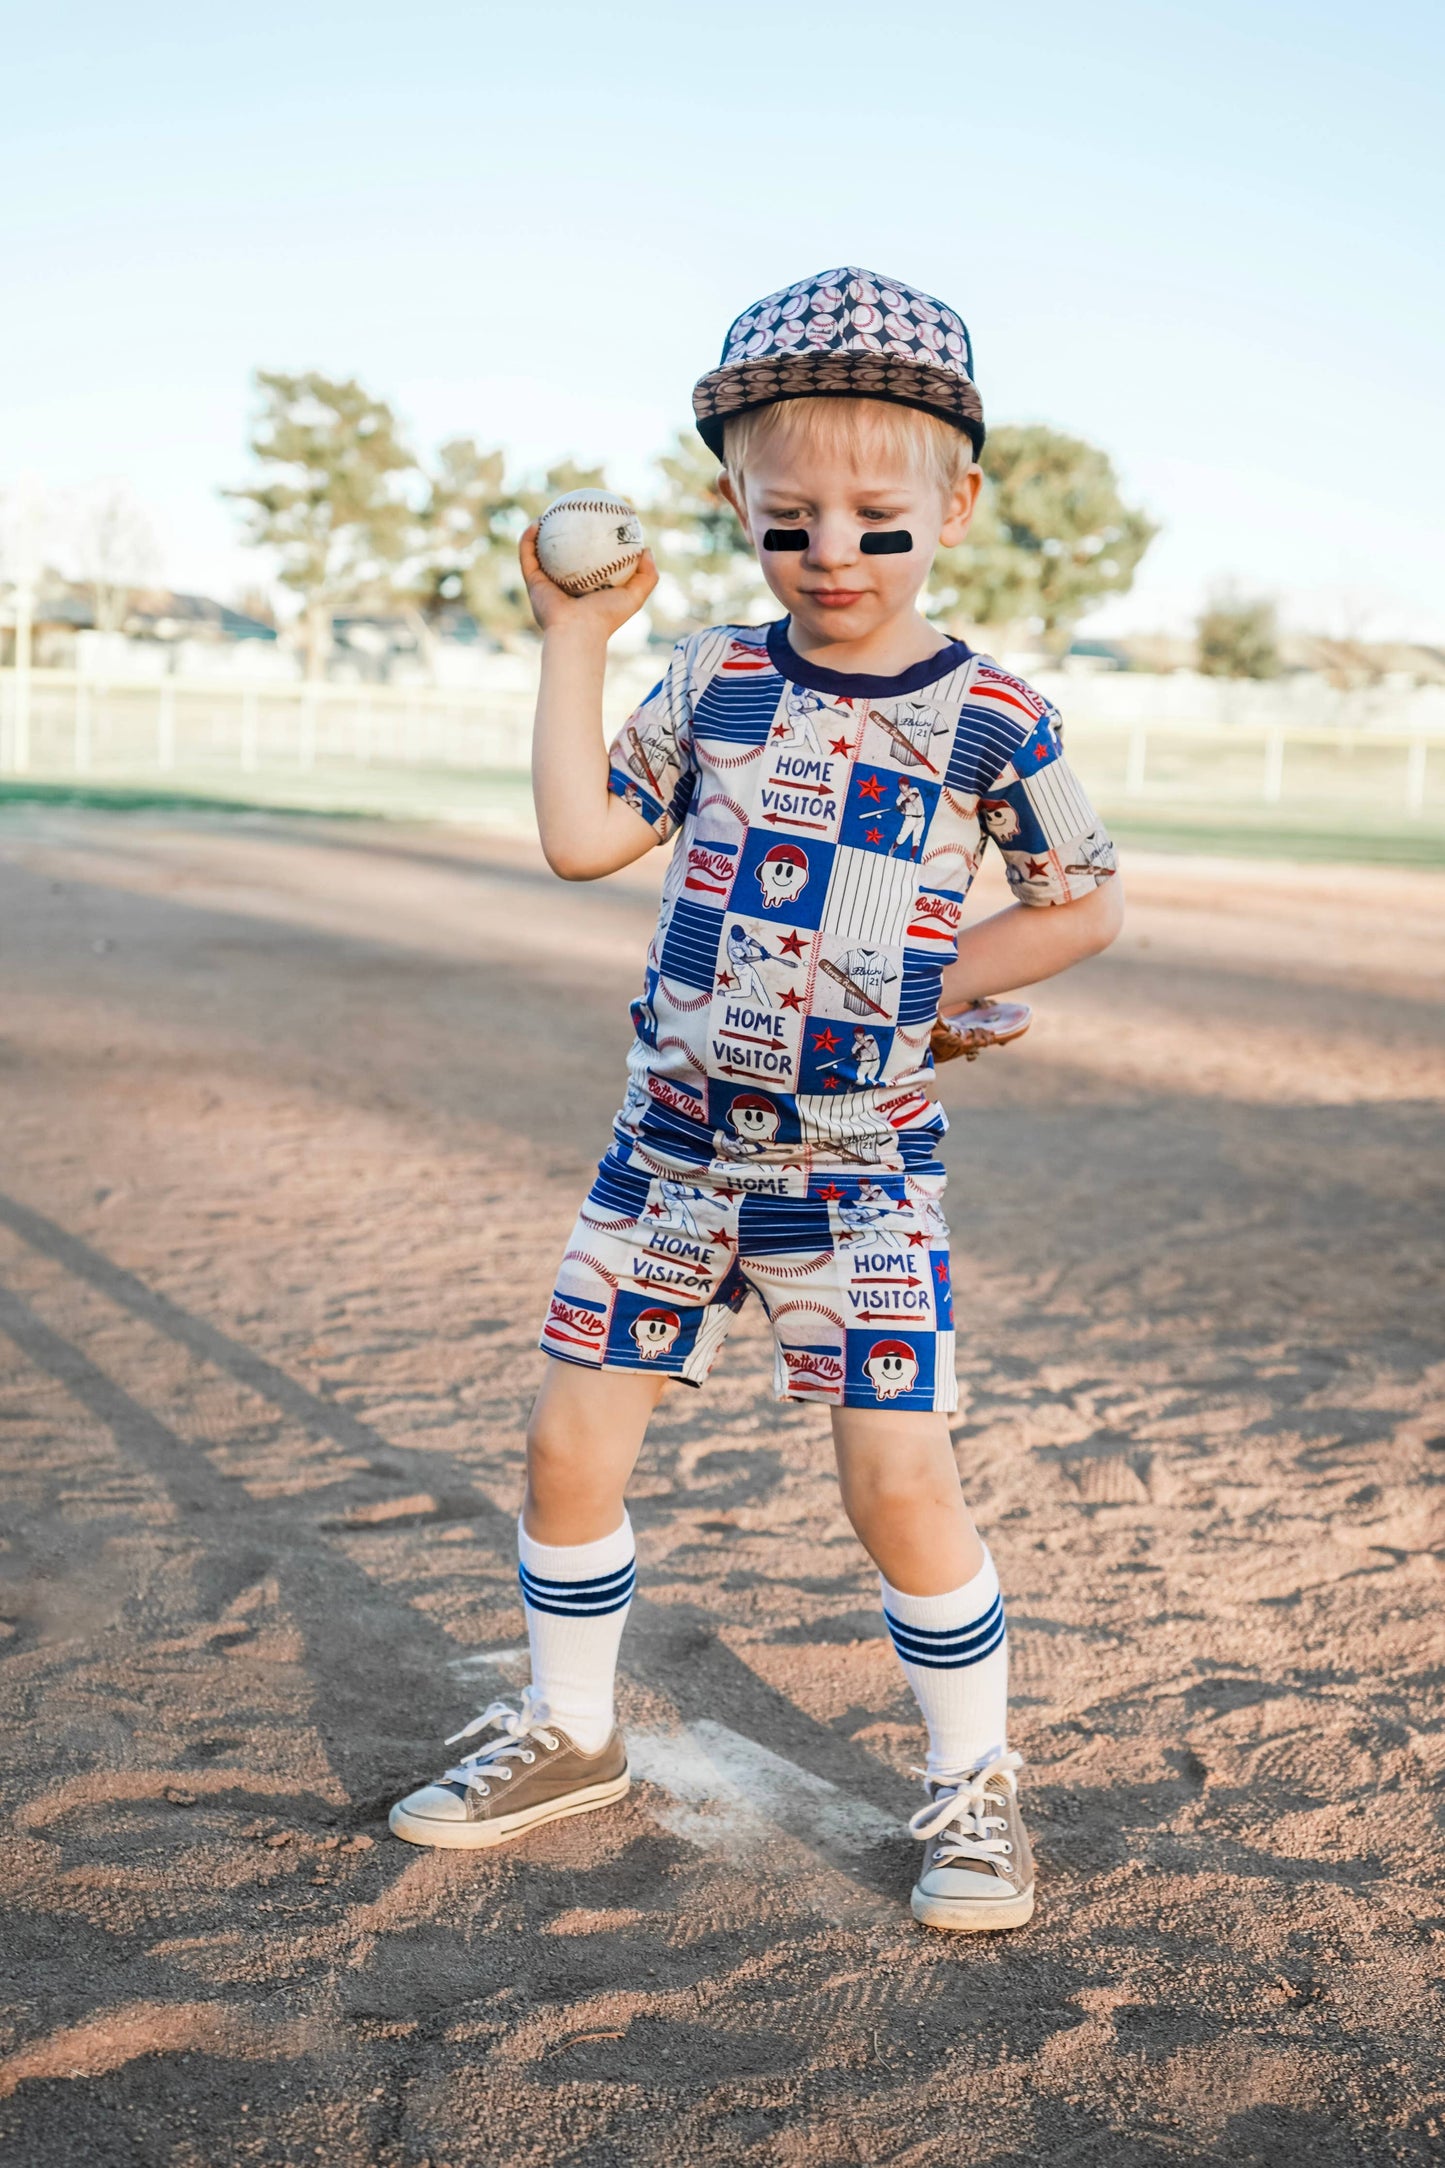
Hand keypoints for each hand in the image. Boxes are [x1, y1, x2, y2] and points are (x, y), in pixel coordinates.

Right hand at [519, 523, 658, 638]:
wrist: (578, 632)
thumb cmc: (607, 616)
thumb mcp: (635, 595)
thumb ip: (647, 575)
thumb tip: (646, 549)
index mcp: (586, 589)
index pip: (588, 562)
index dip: (591, 543)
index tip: (597, 522)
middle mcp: (564, 587)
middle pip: (562, 556)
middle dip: (563, 535)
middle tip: (571, 514)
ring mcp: (546, 585)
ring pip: (539, 553)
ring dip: (540, 533)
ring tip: (548, 512)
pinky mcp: (533, 584)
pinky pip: (527, 556)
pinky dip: (528, 539)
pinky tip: (537, 522)